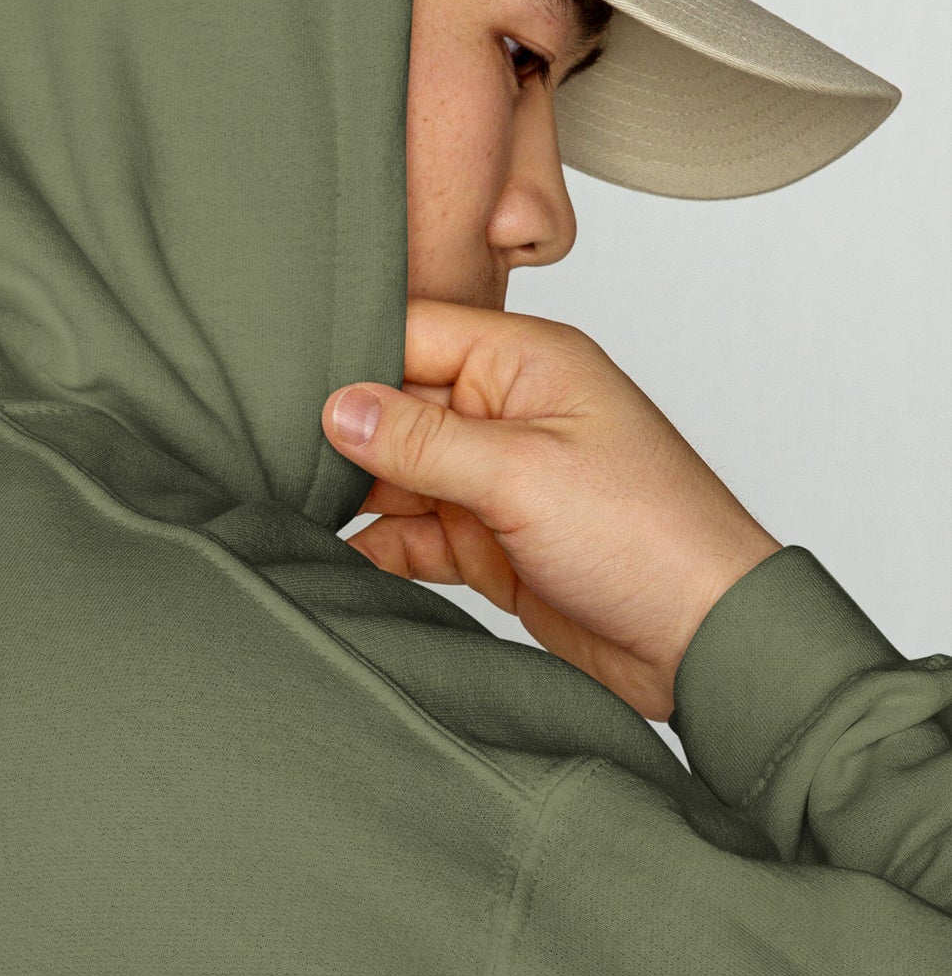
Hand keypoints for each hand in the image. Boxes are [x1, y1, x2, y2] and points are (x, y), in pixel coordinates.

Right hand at [321, 299, 781, 720]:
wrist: (701, 641)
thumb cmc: (651, 537)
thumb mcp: (521, 474)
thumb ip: (421, 439)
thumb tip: (338, 406)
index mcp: (528, 365)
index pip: (415, 334)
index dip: (349, 357)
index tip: (281, 389)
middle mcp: (508, 413)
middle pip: (394, 406)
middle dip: (341, 434)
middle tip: (273, 458)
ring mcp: (495, 480)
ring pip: (395, 474)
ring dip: (352, 496)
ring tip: (293, 510)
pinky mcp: (488, 542)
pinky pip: (410, 533)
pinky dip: (376, 546)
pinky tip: (338, 556)